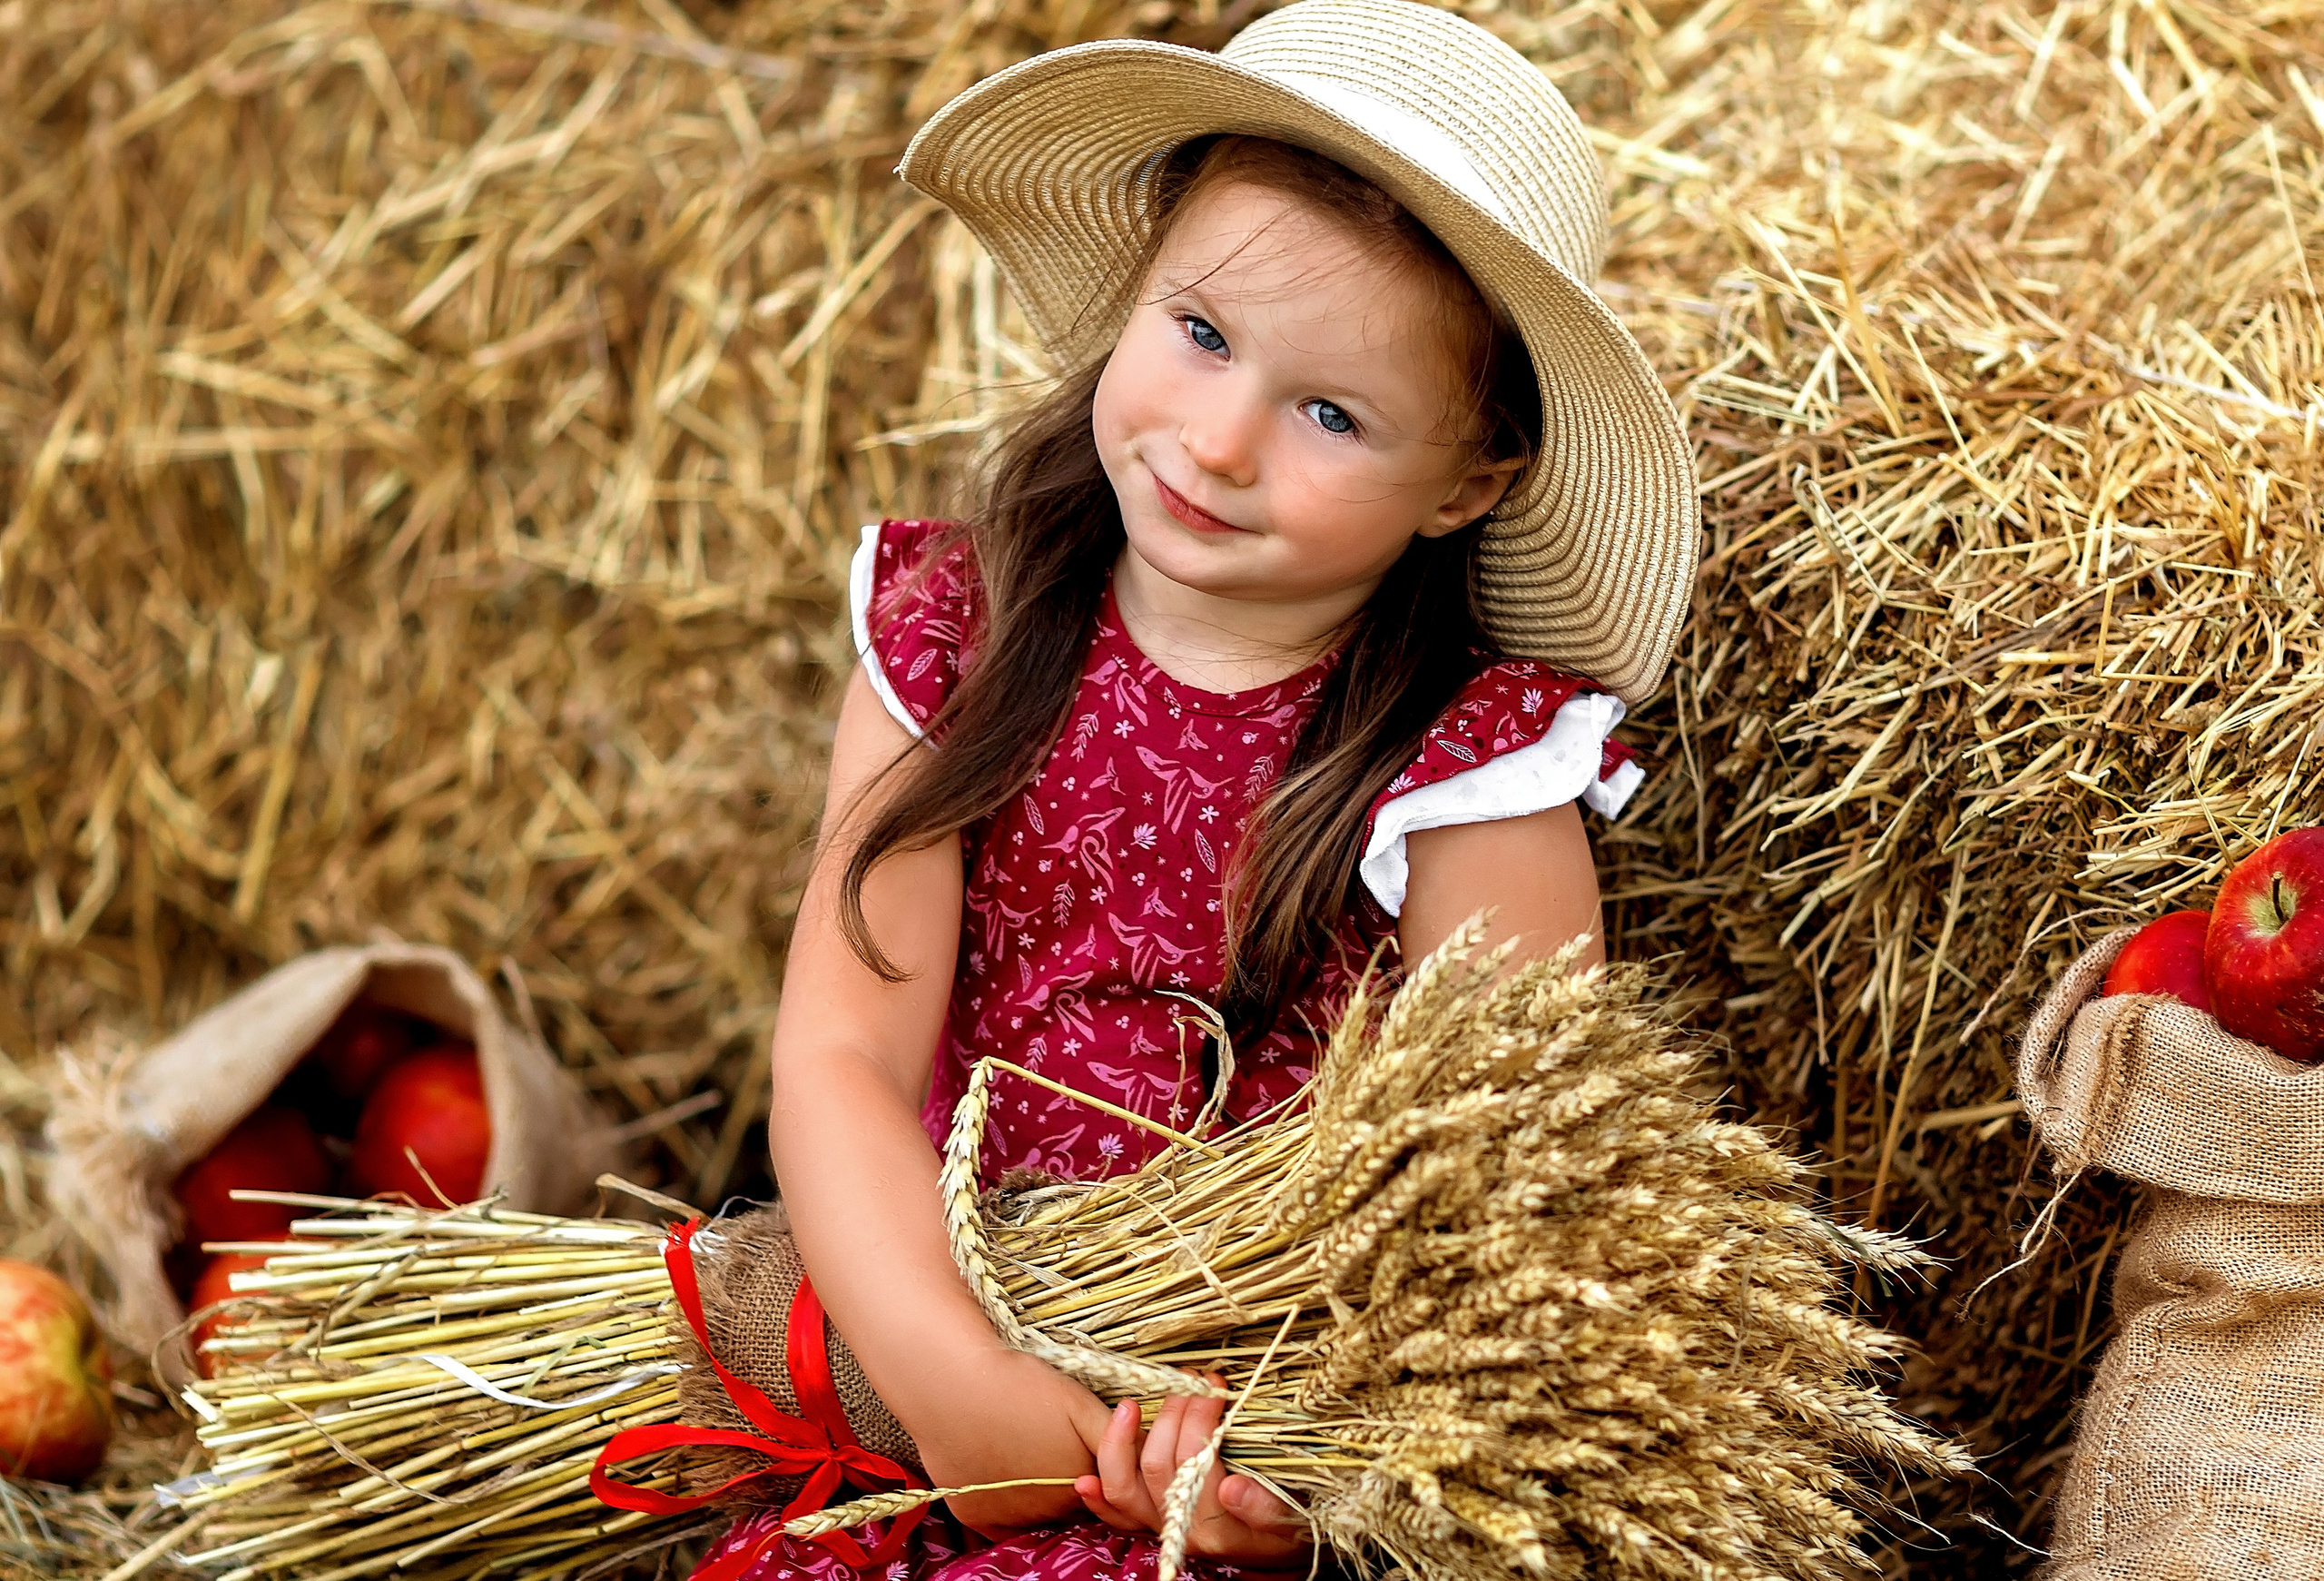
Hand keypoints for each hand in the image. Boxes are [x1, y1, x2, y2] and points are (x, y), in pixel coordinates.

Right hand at [913, 1347, 1112, 1538]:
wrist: (953, 1385)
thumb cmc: (1019, 1386)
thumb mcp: (1078, 1401)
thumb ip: (1115, 1433)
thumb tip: (1143, 1446)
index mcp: (1080, 1482)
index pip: (1103, 1487)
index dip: (1094, 1463)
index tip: (1078, 1439)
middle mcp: (1048, 1511)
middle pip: (1070, 1502)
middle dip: (1067, 1479)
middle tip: (1047, 1440)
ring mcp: (1010, 1518)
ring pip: (1036, 1512)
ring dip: (1037, 1491)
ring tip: (1021, 1447)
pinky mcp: (976, 1517)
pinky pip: (1000, 1521)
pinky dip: (1004, 1501)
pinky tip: (999, 1468)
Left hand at [1073, 1377, 1310, 1567]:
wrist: (1277, 1553)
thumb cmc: (1288, 1530)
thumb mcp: (1292, 1521)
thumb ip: (1266, 1509)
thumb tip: (1232, 1490)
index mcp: (1215, 1526)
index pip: (1196, 1461)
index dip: (1202, 1418)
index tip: (1218, 1386)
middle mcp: (1181, 1529)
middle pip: (1159, 1464)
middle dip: (1174, 1414)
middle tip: (1192, 1381)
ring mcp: (1161, 1525)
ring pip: (1124, 1488)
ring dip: (1122, 1442)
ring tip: (1131, 1404)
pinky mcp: (1150, 1522)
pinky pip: (1116, 1514)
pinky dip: (1098, 1499)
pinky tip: (1083, 1480)